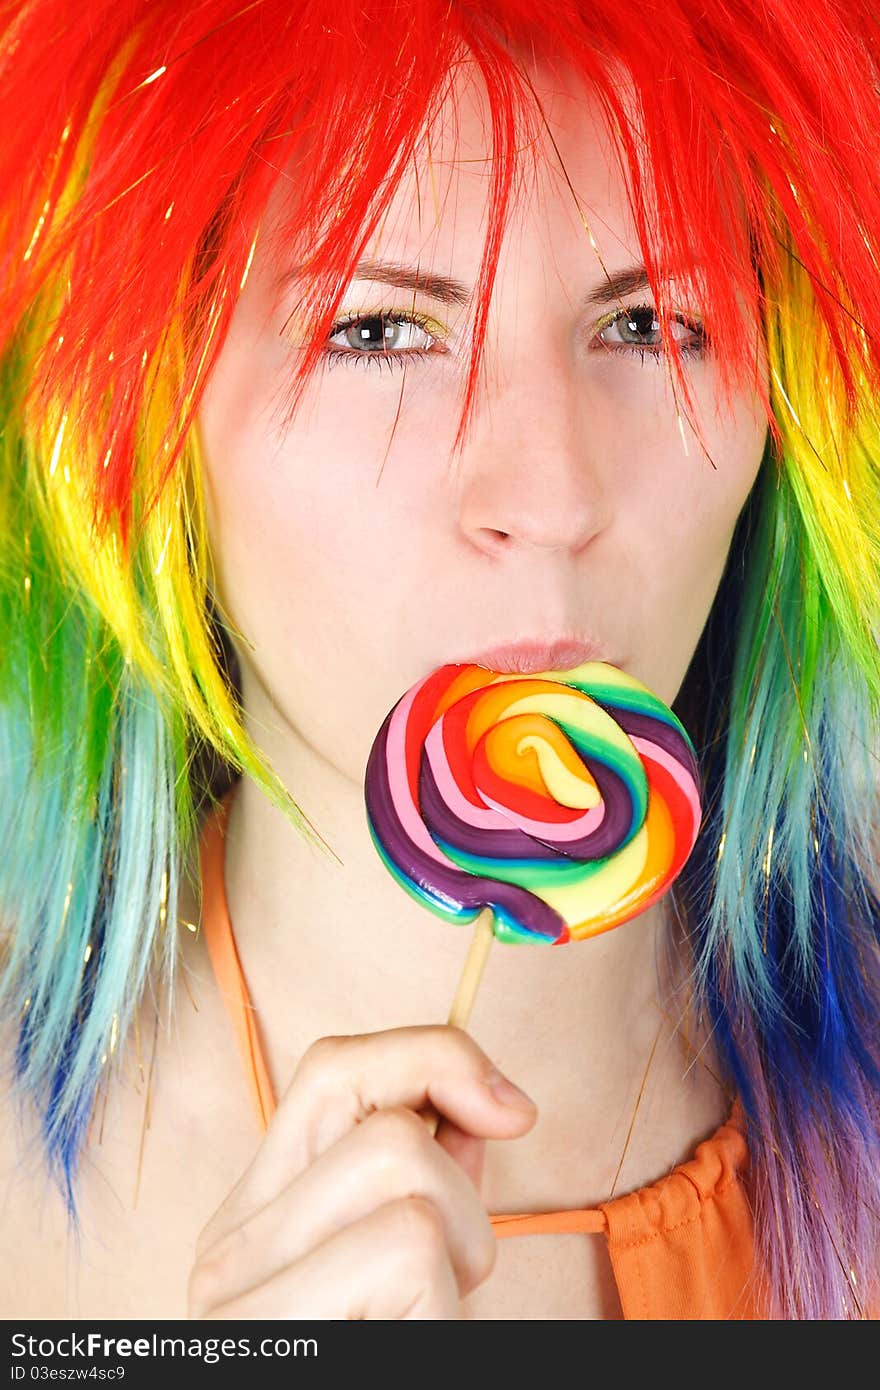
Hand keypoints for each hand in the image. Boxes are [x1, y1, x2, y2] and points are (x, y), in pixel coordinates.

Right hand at [187, 1025, 537, 1318]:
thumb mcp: (416, 1266)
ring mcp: (236, 1292)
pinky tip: (413, 1338)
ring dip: (463, 1247)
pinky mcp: (268, 1329)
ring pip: (401, 1163)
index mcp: (254, 1214)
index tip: (510, 1109)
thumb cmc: (388, 1341)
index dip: (434, 1058)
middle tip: (457, 1269)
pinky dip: (449, 1299)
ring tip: (432, 1315)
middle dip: (459, 1188)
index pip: (332, 1066)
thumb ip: (432, 1177)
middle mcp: (227, 1245)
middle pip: (382, 1118)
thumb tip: (486, 1098)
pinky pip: (408, 1242)